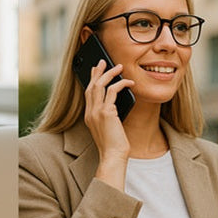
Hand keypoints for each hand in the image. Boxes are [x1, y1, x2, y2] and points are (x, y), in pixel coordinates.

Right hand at [83, 60, 134, 190]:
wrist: (113, 156)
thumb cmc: (114, 145)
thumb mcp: (109, 128)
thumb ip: (109, 115)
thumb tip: (116, 104)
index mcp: (89, 116)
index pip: (88, 92)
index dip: (92, 79)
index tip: (96, 70)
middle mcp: (90, 112)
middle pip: (91, 86)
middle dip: (98, 72)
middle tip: (104, 61)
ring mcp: (96, 112)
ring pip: (100, 86)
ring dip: (110, 74)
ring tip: (119, 67)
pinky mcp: (106, 113)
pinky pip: (113, 92)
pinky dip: (121, 84)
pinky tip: (130, 83)